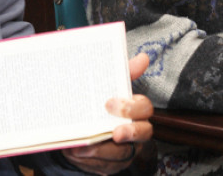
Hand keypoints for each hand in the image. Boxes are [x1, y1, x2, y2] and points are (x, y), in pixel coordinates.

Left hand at [63, 53, 153, 174]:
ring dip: (103, 150)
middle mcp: (136, 130)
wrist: (83, 127)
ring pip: (122, 154)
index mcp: (136, 109)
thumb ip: (124, 73)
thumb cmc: (102, 104)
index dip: (131, 107)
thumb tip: (143, 58)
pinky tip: (77, 154)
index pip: (145, 108)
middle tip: (113, 133)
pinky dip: (91, 162)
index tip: (109, 103)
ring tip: (82, 147)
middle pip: (144, 133)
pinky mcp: (113, 165)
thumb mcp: (110, 86)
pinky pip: (106, 167)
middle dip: (130, 132)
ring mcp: (126, 149)